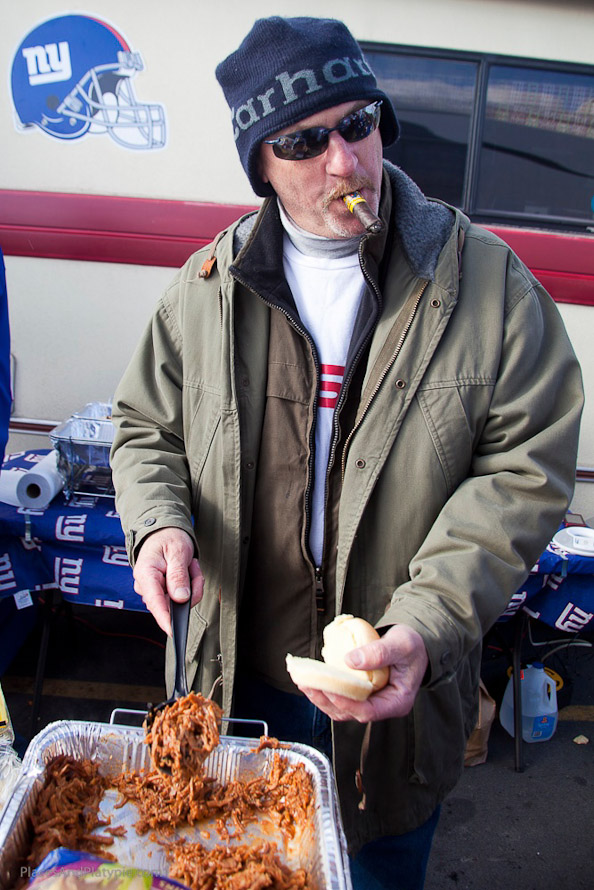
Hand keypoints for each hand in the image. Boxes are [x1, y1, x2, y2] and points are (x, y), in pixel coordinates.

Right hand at [133, 527, 203, 635]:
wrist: (163, 532)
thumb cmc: (168, 538)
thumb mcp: (177, 552)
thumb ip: (178, 575)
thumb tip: (180, 598)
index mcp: (146, 574)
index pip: (155, 601)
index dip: (165, 618)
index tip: (173, 631)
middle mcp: (146, 585)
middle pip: (172, 602)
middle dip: (190, 586)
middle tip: (192, 567)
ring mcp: (154, 590)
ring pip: (180, 599)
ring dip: (191, 583)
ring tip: (189, 565)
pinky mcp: (162, 592)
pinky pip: (182, 595)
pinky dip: (190, 583)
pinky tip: (188, 569)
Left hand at [298, 624, 428, 722]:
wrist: (414, 644)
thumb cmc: (412, 645)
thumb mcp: (401, 644)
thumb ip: (379, 653)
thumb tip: (350, 660)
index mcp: (397, 702)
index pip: (368, 712)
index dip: (346, 703)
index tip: (328, 689)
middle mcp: (383, 706)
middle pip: (350, 713)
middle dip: (326, 700)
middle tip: (306, 683)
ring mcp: (371, 701)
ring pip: (342, 707)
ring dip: (321, 696)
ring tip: (303, 680)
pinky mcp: (362, 693)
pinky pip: (341, 695)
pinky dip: (326, 688)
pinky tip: (313, 676)